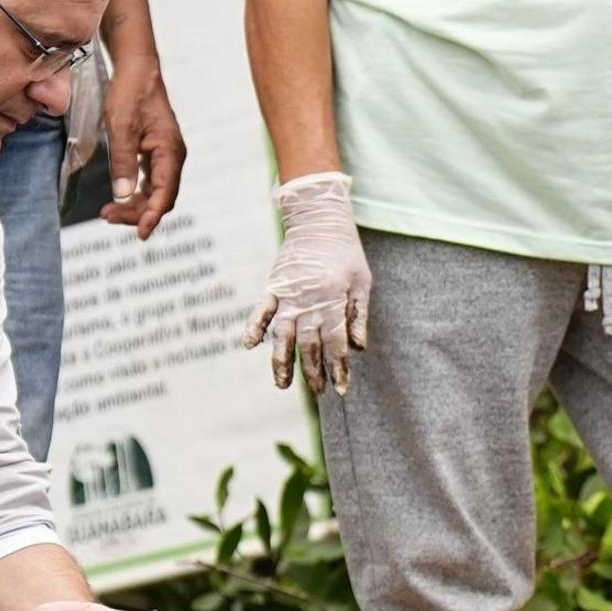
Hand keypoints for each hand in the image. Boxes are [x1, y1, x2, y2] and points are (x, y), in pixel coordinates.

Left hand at [96, 48, 186, 236]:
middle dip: (137, 213)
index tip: (139, 233)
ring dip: (135, 206)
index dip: (151, 216)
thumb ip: (123, 161)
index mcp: (169, 151)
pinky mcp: (156, 152)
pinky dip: (136, 193)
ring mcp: (165, 155)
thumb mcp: (121, 127)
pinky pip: (151, 181)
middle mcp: (172, 156)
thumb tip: (122, 195)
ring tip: (108, 213)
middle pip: (161, 198)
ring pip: (155, 192)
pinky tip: (119, 198)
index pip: (164, 194)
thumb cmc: (130, 93)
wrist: (137, 69)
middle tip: (108, 218)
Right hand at [240, 172, 371, 392]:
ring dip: (281, 362)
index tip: (341, 388)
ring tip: (282, 385)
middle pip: (309, 346)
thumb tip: (358, 348)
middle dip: (314, 372)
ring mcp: (288, 296)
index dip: (339, 368)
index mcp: (333, 302)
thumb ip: (358, 315)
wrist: (318, 219)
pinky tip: (250, 345)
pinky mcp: (273, 286)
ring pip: (282, 336)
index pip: (336, 344)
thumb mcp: (361, 281)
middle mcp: (308, 303)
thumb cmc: (345, 251)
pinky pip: (260, 311)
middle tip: (319, 391)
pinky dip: (254, 327)